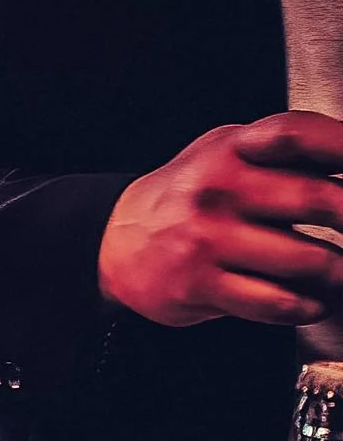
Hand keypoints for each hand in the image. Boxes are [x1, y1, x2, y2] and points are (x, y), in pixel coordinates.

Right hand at [98, 111, 342, 328]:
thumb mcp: (231, 152)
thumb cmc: (191, 196)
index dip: (342, 149)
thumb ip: (288, 152)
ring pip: (307, 260)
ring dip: (339, 273)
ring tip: (338, 273)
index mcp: (234, 147)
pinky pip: (276, 302)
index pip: (297, 135)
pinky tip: (310, 300)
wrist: (119, 238)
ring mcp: (207, 237)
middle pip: (316, 199)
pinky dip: (307, 306)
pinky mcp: (199, 283)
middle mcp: (219, 188)